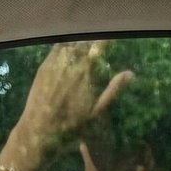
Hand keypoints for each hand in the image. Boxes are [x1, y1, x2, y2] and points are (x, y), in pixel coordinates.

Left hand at [2, 41, 133, 170]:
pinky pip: (55, 50)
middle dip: (91, 41)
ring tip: (85, 43)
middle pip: (83, 43)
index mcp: (86, 73)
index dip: (105, 41)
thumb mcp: (96, 113)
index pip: (98, 48)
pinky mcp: (43, 67)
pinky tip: (68, 48)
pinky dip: (64, 46)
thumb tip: (130, 74)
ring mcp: (54, 63)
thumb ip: (112, 90)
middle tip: (97, 41)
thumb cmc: (71, 128)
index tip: (111, 37)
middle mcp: (70, 64)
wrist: (39, 132)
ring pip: (69, 44)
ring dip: (78, 42)